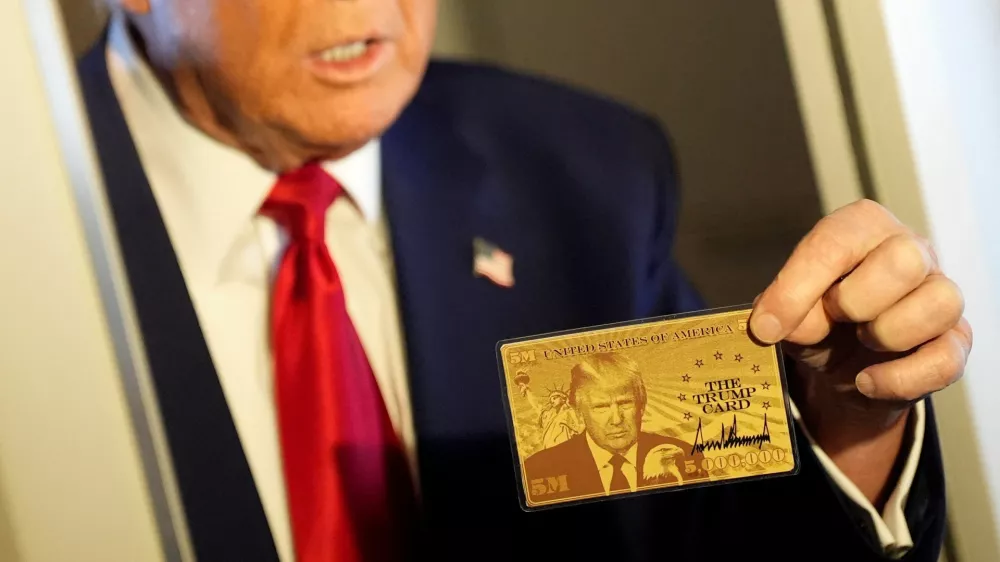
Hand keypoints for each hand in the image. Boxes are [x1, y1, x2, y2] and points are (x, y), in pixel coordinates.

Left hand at [749, 200, 971, 500]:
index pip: (836, 242)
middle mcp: (911, 250)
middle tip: (836, 319)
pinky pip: (946, 359)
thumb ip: (780, 310)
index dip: (797, 288)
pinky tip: (869, 381)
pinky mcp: (955, 340)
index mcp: (862, 228)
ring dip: (888, 333)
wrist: (846, 368)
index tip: (767, 327)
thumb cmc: (819, 320)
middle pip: (905, 259)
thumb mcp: (787, 312)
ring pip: (940, 302)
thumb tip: (775, 324)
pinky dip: (900, 379)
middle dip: (857, 300)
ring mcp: (940, 293)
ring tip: (862, 342)